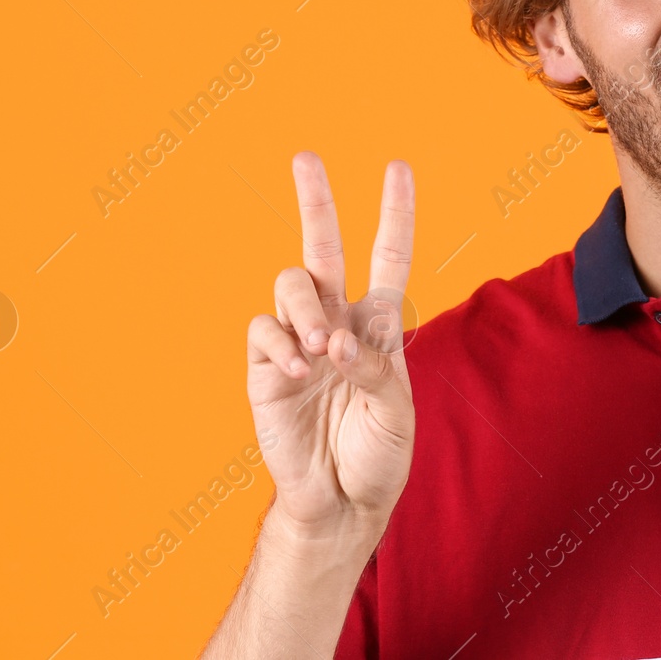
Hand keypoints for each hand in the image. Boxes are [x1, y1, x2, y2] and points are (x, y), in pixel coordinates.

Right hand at [245, 152, 415, 535]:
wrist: (340, 502)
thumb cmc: (378, 455)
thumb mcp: (395, 411)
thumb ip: (372, 368)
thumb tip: (333, 339)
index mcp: (378, 325)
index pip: (388, 257)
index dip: (395, 214)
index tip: (397, 168)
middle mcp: (336, 321)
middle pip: (324, 247)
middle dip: (316, 200)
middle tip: (305, 157)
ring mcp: (296, 342)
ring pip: (291, 285)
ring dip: (306, 306)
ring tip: (318, 347)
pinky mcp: (264, 368)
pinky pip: (262, 330)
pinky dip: (280, 342)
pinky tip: (297, 369)